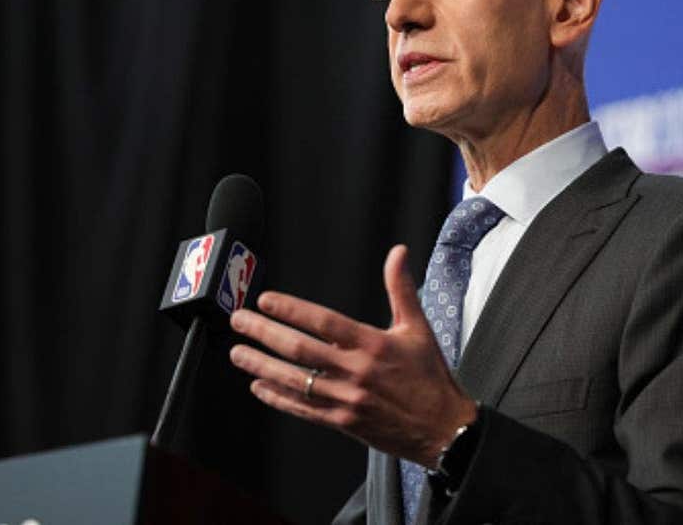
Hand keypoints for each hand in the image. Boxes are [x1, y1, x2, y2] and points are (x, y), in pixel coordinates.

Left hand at [228, 244, 477, 467]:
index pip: (324, 322)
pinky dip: (278, 398)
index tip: (266, 301)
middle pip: (300, 349)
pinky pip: (303, 409)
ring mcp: (347, 398)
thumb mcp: (418, 328)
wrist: (444, 429)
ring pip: (295, 380)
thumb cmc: (430, 379)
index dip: (292, 310)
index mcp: (373, 345)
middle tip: (240, 321)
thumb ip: (401, 288)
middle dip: (264, 334)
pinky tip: (260, 387)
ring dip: (262, 366)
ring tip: (239, 353)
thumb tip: (398, 253)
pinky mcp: (343, 421)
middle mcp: (357, 371)